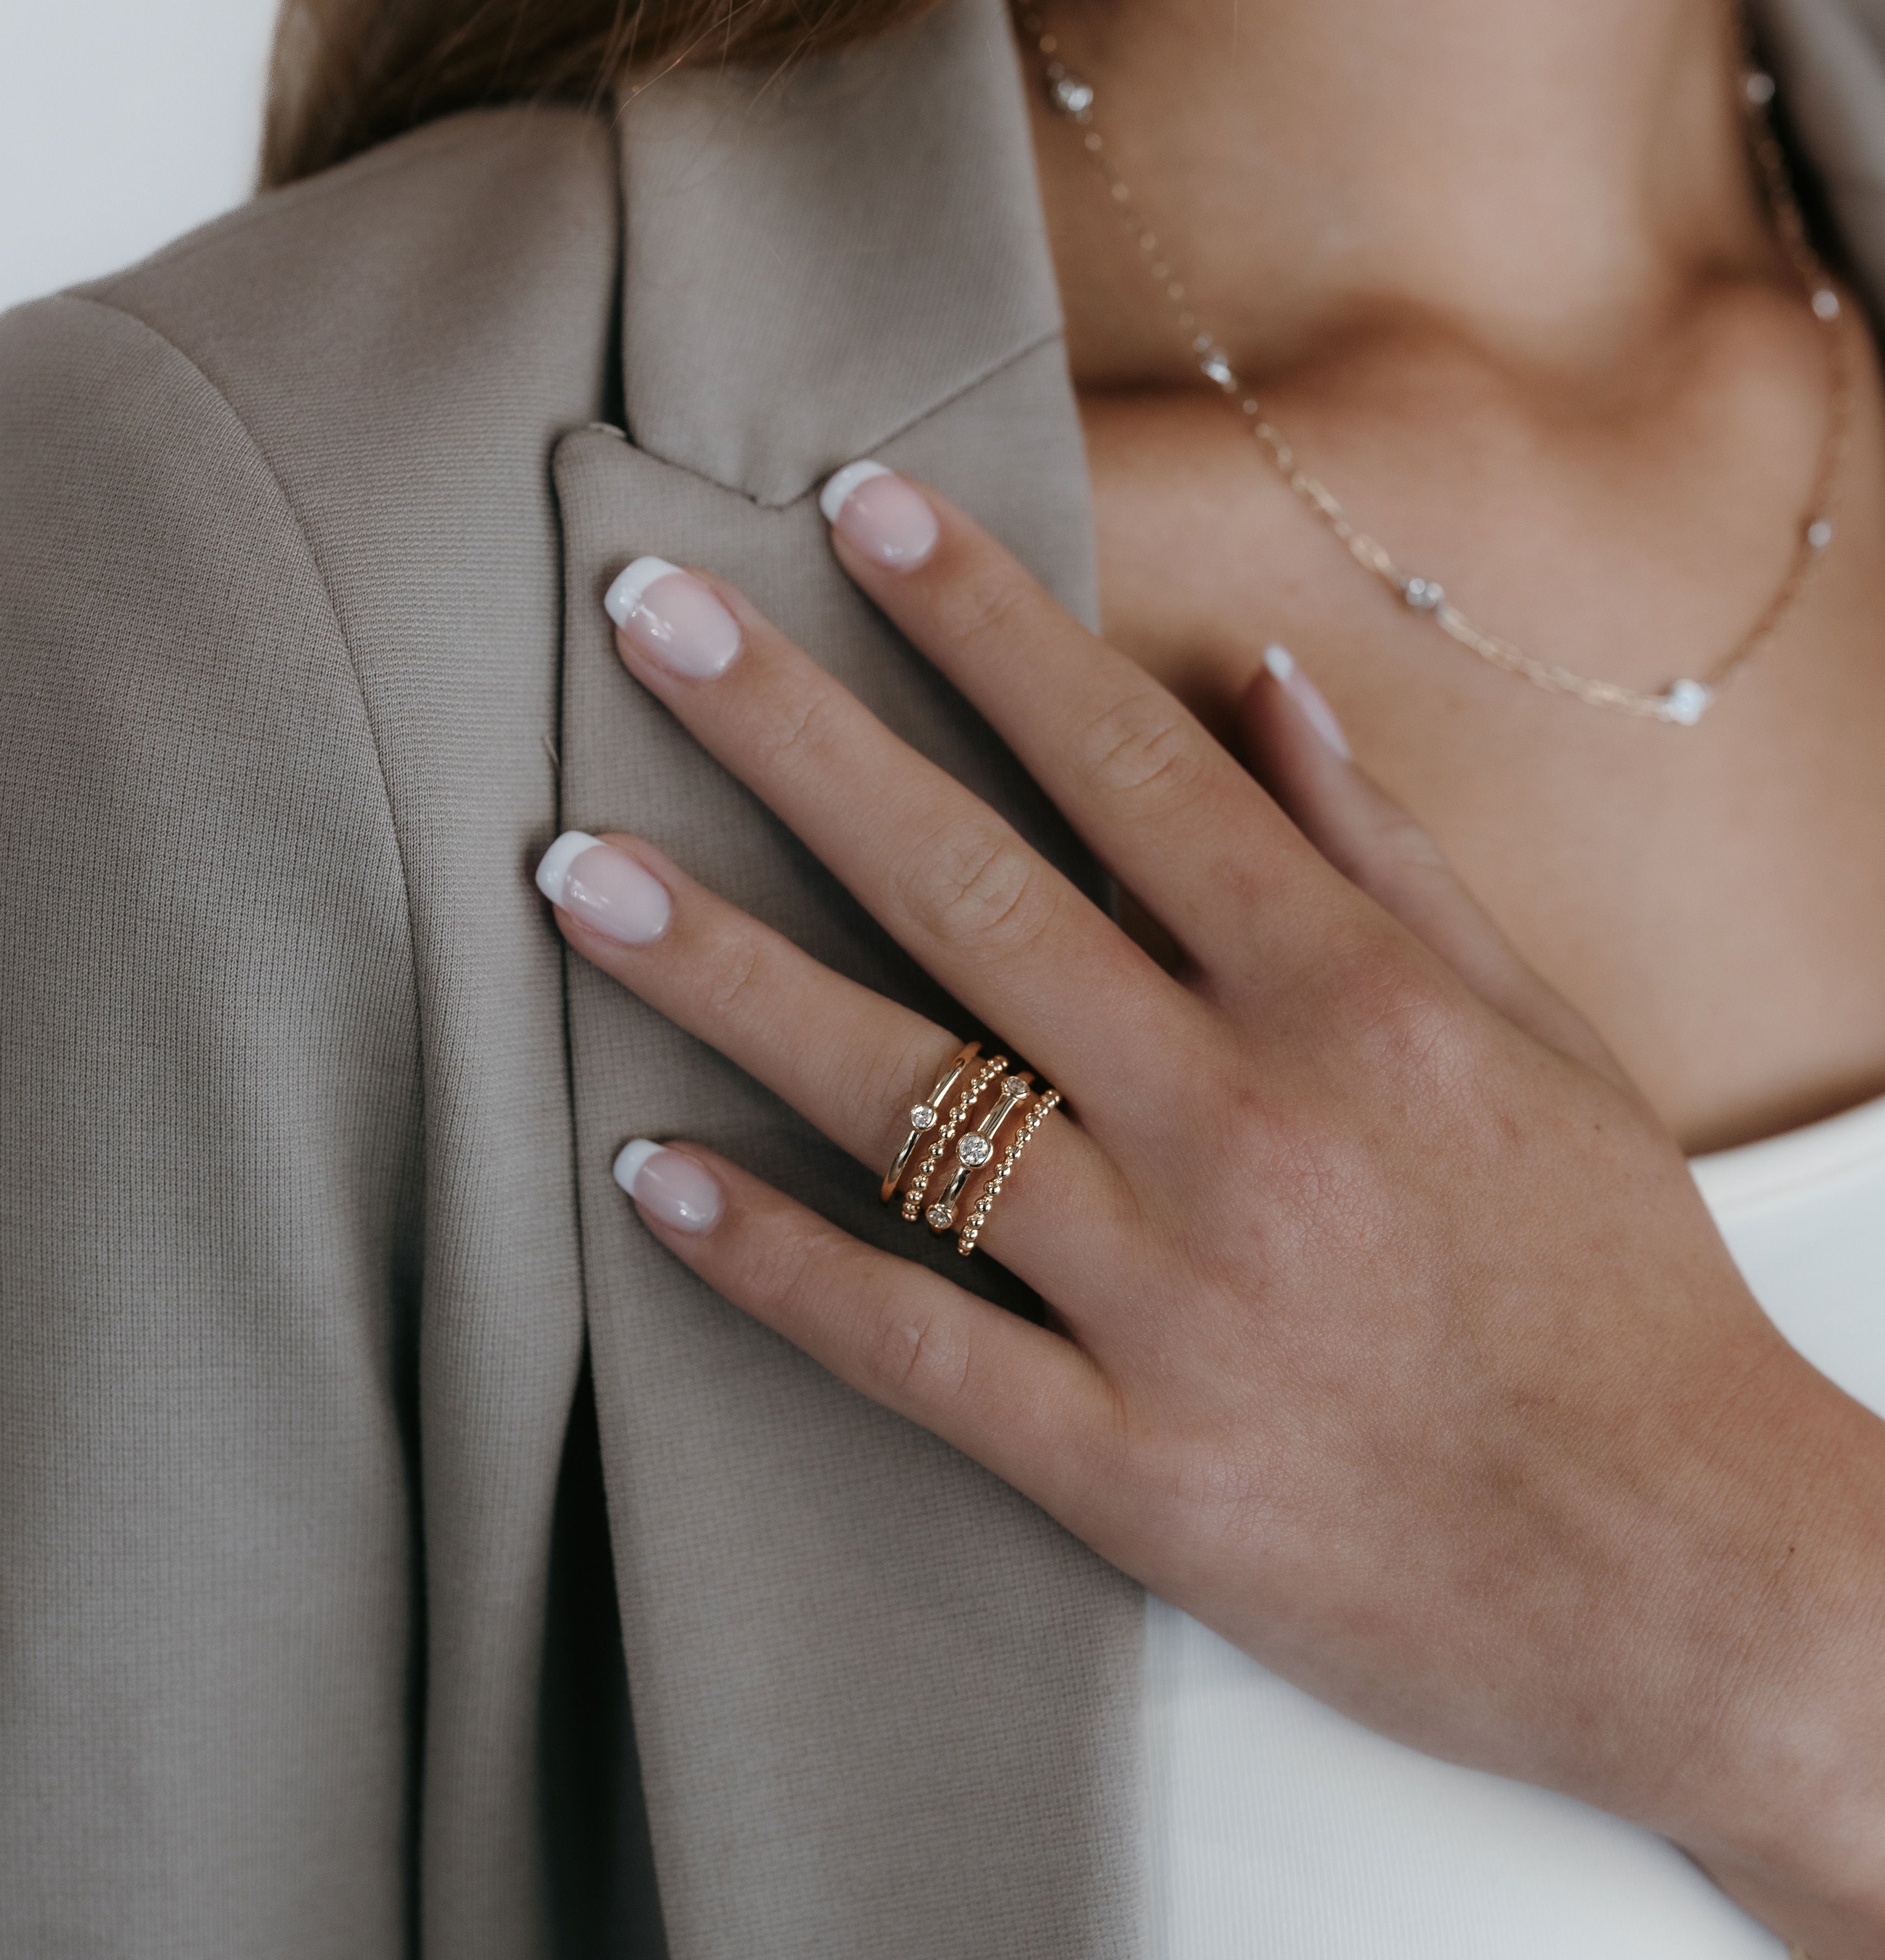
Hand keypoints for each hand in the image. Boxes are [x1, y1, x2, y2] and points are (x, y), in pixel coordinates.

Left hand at [535, 467, 1884, 1951]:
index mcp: (1350, 1000)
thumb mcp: (1546, 1046)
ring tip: (574, 873)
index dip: (981, 621)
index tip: (857, 507)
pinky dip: (770, 1260)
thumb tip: (1265, 690)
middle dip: (792, 734)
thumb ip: (1390, 861)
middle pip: (969, 889)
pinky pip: (909, 1345)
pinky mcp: (1125, 1466)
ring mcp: (1170, 1298)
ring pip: (900, 1099)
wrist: (1687, 1574)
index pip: (1125, 762)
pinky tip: (646, 1176)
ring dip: (720, 972)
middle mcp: (1240, 1120)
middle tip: (644, 617)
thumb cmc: (1616, 1291)